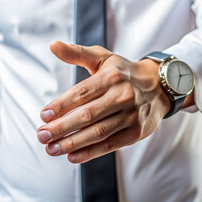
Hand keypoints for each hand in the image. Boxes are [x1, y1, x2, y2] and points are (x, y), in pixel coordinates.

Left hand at [37, 41, 171, 163]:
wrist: (160, 86)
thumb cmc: (124, 72)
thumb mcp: (103, 58)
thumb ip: (77, 53)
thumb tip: (53, 45)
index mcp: (111, 76)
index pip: (81, 93)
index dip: (61, 105)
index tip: (43, 116)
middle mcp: (122, 95)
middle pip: (87, 115)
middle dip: (61, 127)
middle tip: (42, 135)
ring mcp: (131, 115)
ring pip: (98, 132)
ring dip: (72, 143)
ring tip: (51, 148)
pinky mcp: (136, 132)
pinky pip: (110, 144)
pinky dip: (90, 152)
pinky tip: (72, 156)